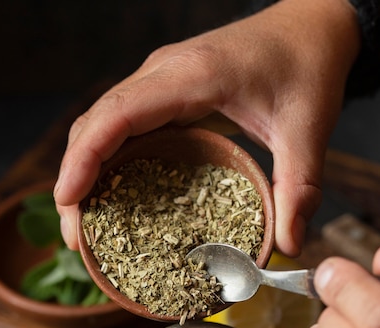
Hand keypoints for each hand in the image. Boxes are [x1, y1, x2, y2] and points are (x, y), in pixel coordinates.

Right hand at [53, 0, 359, 252]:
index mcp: (192, 76)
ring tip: (85, 226)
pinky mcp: (165, 95)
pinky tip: (111, 199)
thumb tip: (289, 245)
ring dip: (85, 173)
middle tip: (76, 236)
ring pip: (101, 125)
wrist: (310, 29)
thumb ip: (300, 187)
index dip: (86, 156)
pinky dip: (106, 163)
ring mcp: (160, 82)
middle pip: (96, 123)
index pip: (118, 113)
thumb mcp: (308, 130)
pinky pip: (122, 128)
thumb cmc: (306, 68)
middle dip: (76, 178)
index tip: (69, 199)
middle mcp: (163, 74)